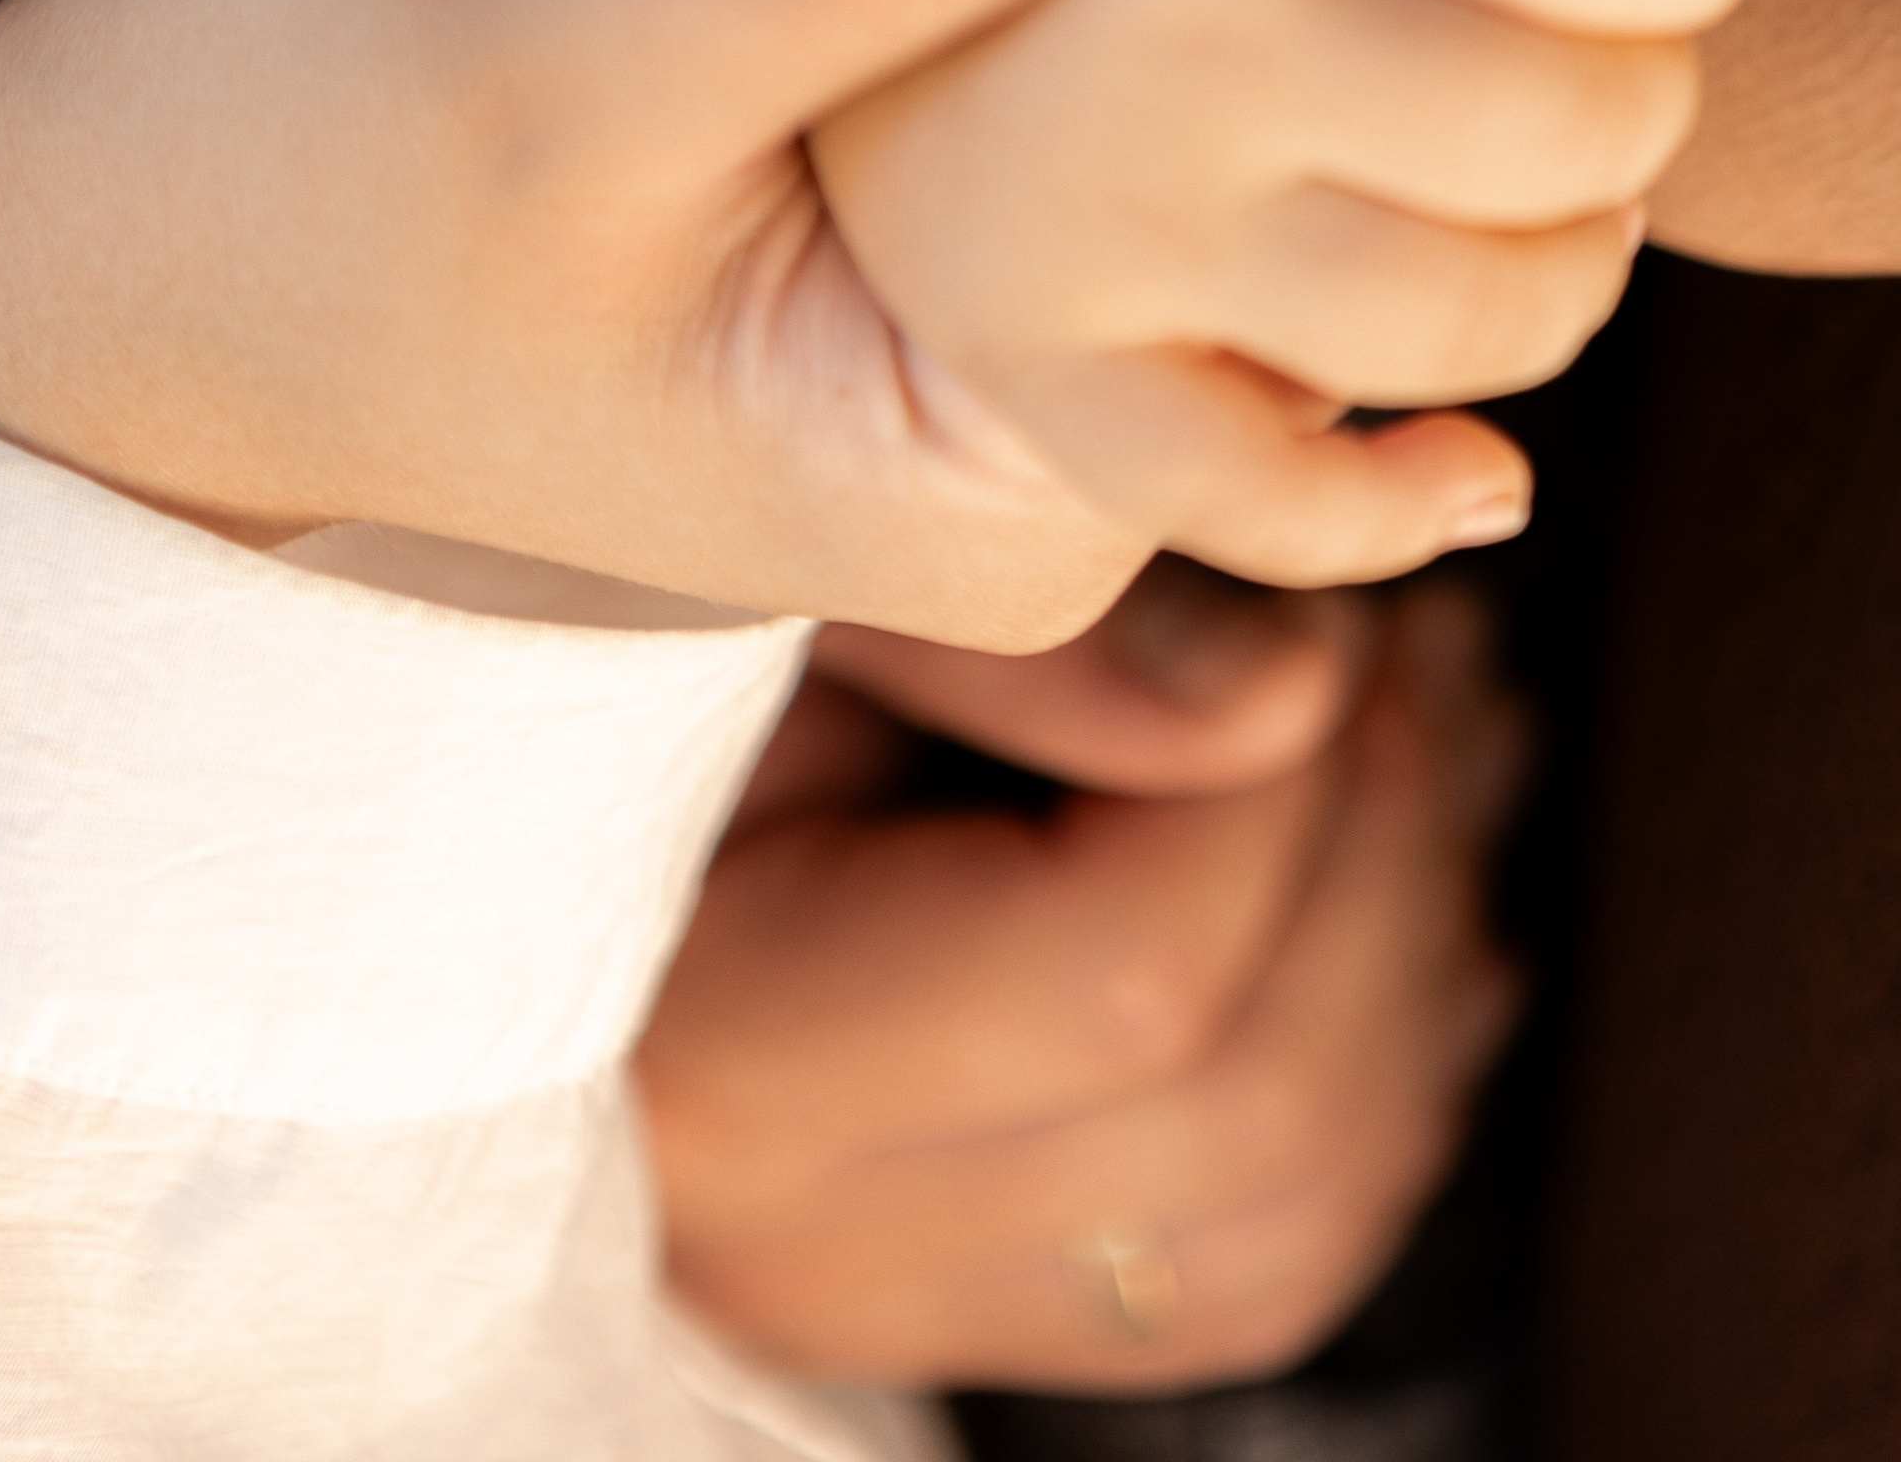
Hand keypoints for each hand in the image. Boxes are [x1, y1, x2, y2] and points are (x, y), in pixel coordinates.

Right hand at [641, 573, 1524, 1392]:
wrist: (482, 798)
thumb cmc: (633, 639)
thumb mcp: (785, 593)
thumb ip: (1031, 641)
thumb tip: (1304, 689)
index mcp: (726, 1056)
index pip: (1125, 984)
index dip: (1281, 781)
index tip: (1307, 610)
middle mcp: (812, 1246)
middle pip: (1256, 1111)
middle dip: (1386, 849)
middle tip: (1400, 647)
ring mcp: (903, 1305)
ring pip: (1302, 1215)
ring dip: (1414, 949)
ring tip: (1417, 733)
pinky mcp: (978, 1304)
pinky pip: (1270, 1257)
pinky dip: (1385, 1063)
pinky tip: (1391, 882)